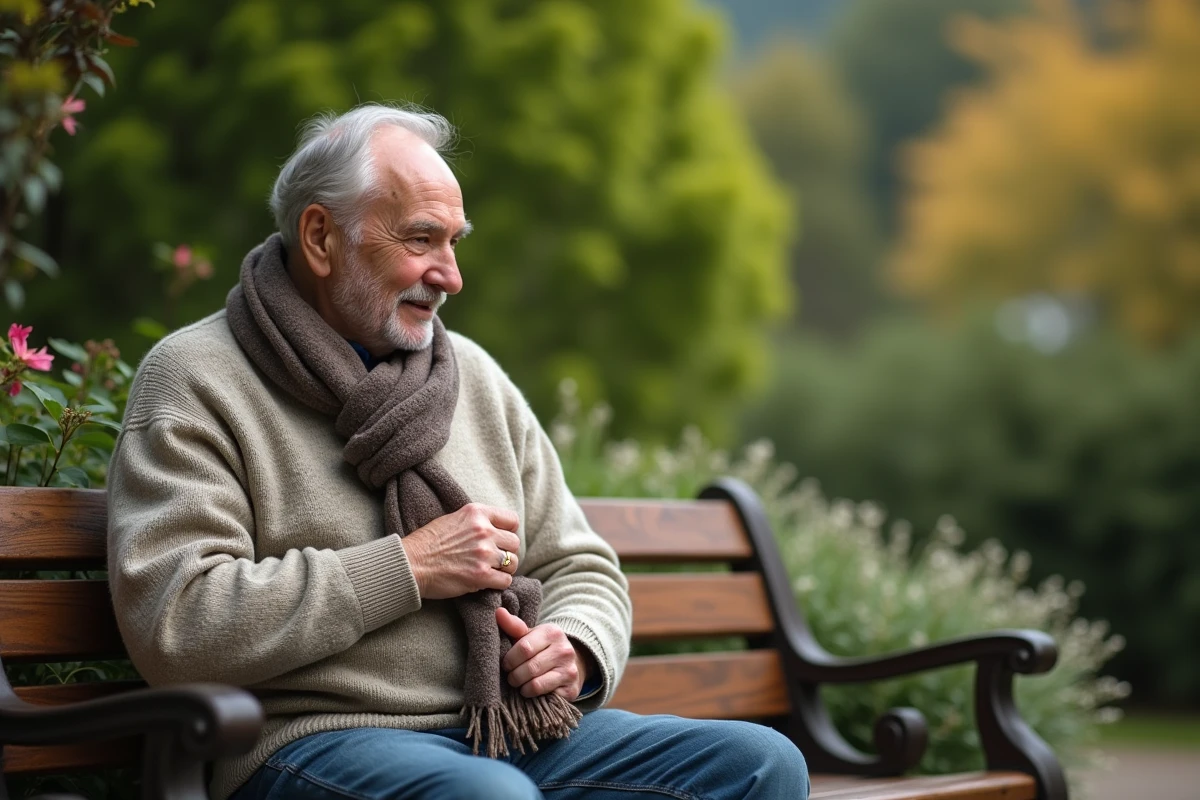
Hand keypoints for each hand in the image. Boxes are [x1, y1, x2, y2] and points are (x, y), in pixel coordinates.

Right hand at [400, 503, 520, 598]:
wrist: (411, 563)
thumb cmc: (428, 543)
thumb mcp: (453, 519)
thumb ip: (476, 521)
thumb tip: (496, 529)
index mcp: (477, 513)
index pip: (512, 520)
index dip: (509, 532)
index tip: (501, 540)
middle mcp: (483, 531)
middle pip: (514, 543)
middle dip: (506, 552)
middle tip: (493, 559)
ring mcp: (483, 553)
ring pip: (513, 563)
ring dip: (503, 569)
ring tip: (489, 571)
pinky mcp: (481, 575)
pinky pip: (505, 581)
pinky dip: (498, 583)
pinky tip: (486, 582)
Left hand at [497, 607, 591, 699]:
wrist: (570, 663)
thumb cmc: (542, 648)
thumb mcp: (529, 635)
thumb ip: (513, 626)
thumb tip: (497, 612)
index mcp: (552, 632)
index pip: (524, 648)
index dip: (509, 659)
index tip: (505, 664)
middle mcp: (564, 650)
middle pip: (529, 667)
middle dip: (514, 676)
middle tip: (511, 677)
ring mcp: (569, 670)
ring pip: (535, 684)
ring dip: (521, 687)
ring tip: (519, 683)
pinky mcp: (571, 689)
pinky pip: (543, 695)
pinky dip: (532, 694)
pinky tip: (531, 690)